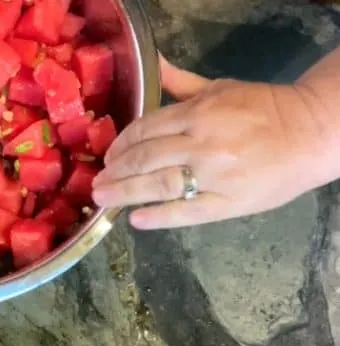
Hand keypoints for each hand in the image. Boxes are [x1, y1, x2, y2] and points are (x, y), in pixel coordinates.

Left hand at [91, 55, 332, 229]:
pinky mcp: (229, 202)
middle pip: (146, 158)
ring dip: (126, 193)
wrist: (312, 133)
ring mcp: (215, 174)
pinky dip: (159, 216)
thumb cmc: (263, 109)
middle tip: (96, 184)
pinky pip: (188, 211)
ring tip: (104, 200)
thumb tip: (152, 63)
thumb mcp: (218, 87)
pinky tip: (137, 220)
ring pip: (160, 184)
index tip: (108, 157)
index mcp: (199, 113)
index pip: (146, 130)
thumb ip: (180, 82)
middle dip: (116, 171)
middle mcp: (202, 143)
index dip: (121, 145)